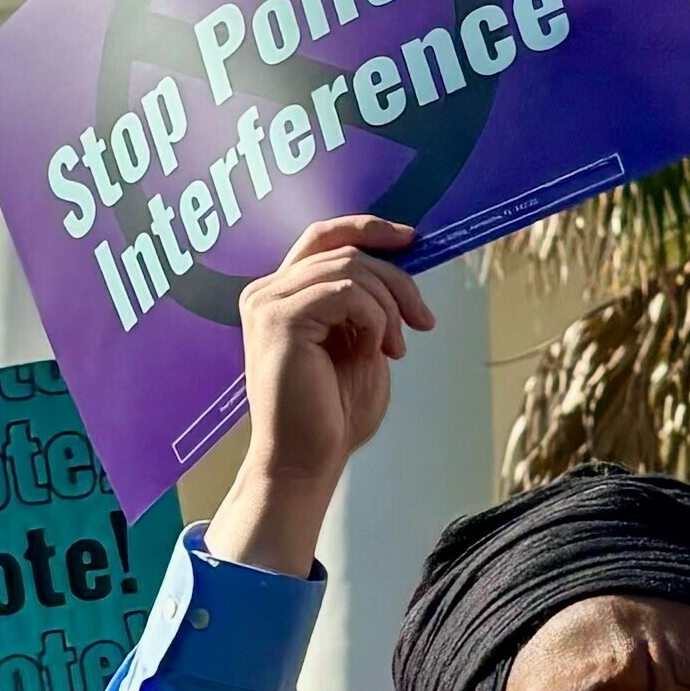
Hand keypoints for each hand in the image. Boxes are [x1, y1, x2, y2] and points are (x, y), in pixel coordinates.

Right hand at [213, 213, 430, 578]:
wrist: (306, 463)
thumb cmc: (331, 414)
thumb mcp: (360, 343)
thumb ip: (366, 303)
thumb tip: (398, 263)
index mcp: (281, 295)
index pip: (323, 237)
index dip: (368, 227)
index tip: (411, 239)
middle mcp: (266, 292)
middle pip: (345, 251)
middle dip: (396, 280)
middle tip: (423, 321)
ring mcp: (268, 304)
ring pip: (350, 269)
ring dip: (389, 306)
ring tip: (397, 347)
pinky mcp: (278, 320)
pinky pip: (345, 293)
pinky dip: (374, 318)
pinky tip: (377, 351)